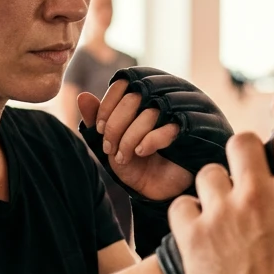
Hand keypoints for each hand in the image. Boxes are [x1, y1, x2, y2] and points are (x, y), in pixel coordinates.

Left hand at [78, 82, 192, 200]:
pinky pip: (167, 128)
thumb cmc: (135, 163)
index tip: (100, 129)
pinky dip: (148, 141)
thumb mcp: (111, 143)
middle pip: (134, 98)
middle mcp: (162, 100)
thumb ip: (97, 121)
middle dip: (115, 126)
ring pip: (149, 113)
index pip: (123, 84)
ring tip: (123, 156)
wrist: (157, 190)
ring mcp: (178, 114)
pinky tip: (141, 153)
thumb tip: (82, 96)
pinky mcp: (191, 131)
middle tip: (109, 148)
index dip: (107, 106)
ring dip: (129, 137)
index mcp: (142, 98)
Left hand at [168, 96, 273, 273]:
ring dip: (217, 184)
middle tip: (248, 167)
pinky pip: (182, 206)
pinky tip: (198, 226)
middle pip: (240, 142)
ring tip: (223, 203)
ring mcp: (222, 215)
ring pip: (208, 173)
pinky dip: (189, 214)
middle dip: (245, 150)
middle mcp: (258, 196)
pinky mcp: (193, 238)